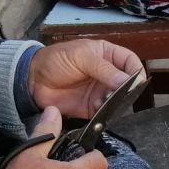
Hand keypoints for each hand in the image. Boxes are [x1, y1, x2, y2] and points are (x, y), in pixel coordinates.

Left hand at [28, 39, 143, 119]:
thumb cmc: (56, 60)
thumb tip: (127, 81)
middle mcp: (108, 74)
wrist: (33, 80)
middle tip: (119, 92)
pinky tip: (100, 108)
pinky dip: (107, 113)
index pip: (130, 61)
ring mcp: (101, 91)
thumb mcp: (80, 57)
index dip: (135, 70)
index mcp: (107, 55)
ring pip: (120, 99)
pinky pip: (107, 112)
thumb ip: (104, 69)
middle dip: (128, 89)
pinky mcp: (93, 107)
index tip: (135, 80)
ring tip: (106, 99)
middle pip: (128, 83)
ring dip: (118, 101)